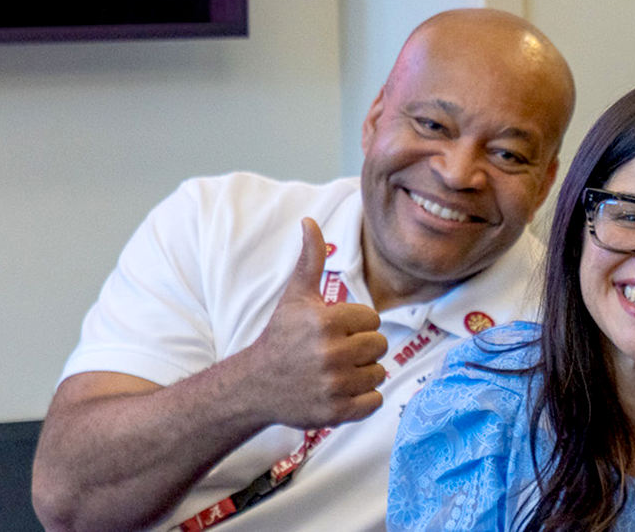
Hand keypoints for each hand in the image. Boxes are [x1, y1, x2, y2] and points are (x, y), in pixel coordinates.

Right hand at [237, 218, 388, 428]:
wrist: (255, 385)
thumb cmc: (281, 336)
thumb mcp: (296, 296)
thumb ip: (311, 259)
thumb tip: (310, 221)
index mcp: (325, 322)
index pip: (372, 320)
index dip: (356, 324)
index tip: (334, 330)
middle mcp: (330, 354)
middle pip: (379, 346)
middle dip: (361, 348)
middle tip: (336, 352)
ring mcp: (333, 386)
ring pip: (378, 373)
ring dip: (363, 373)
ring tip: (337, 371)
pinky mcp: (336, 412)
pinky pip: (375, 401)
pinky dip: (363, 399)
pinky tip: (340, 390)